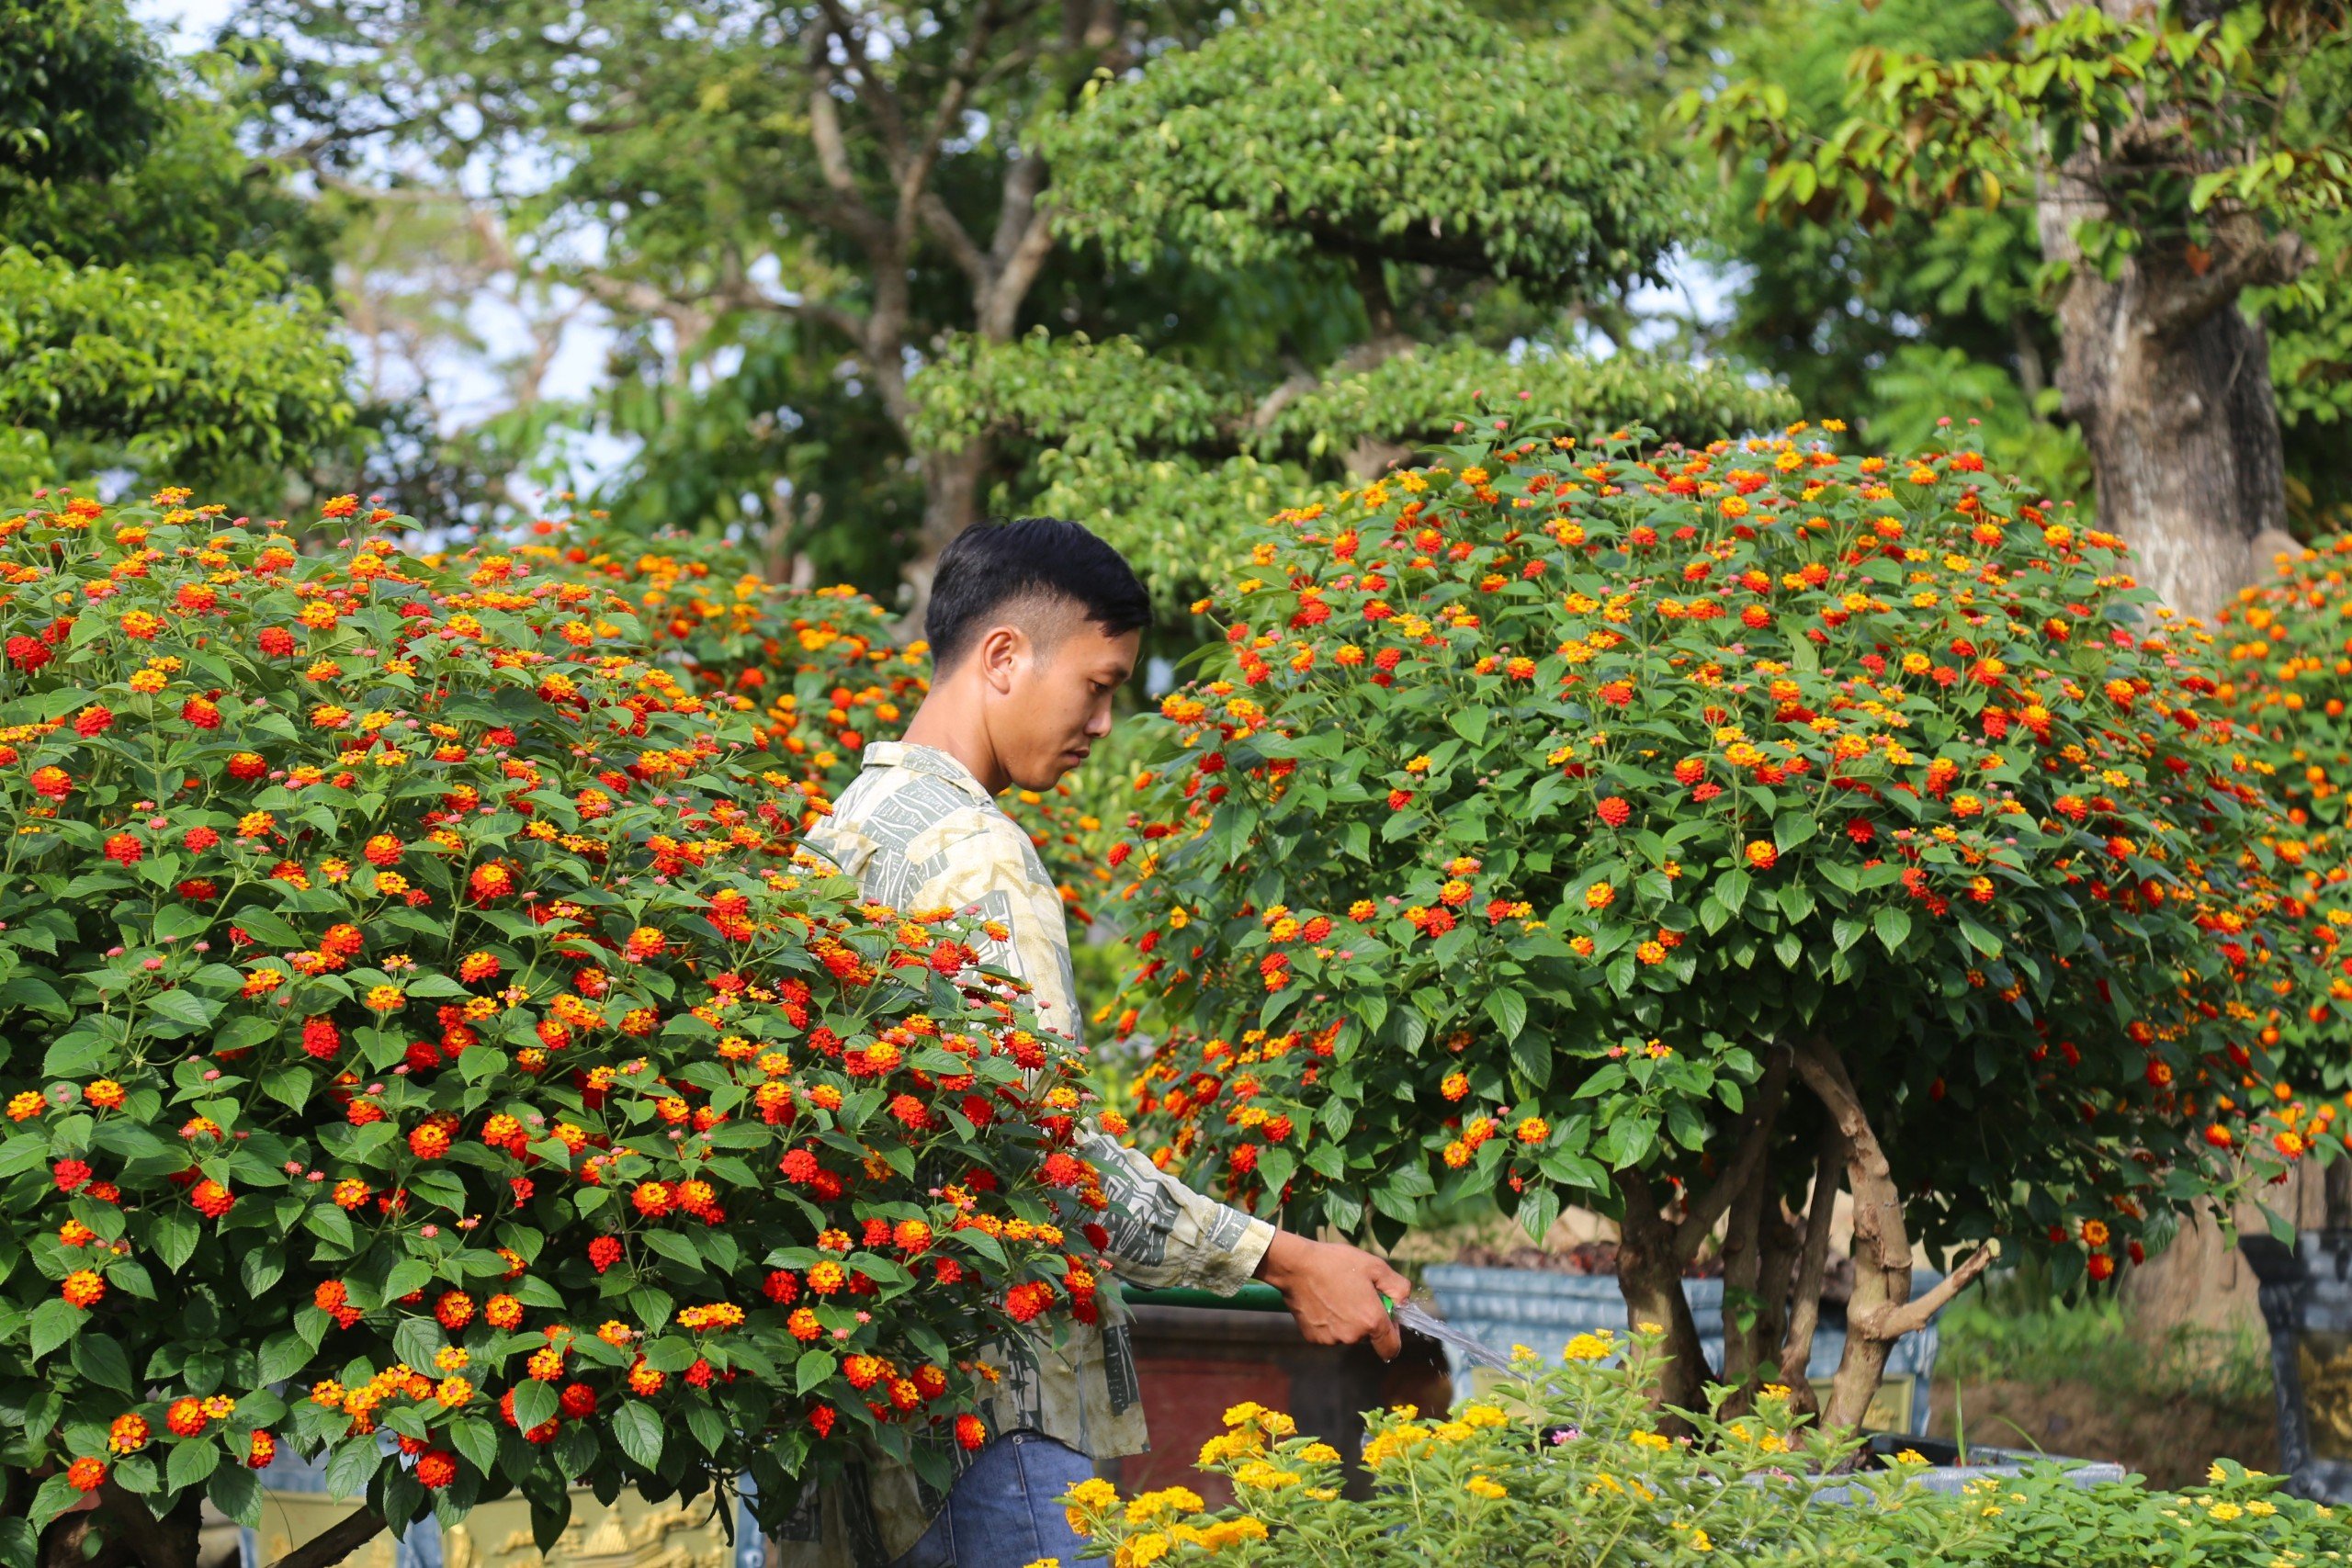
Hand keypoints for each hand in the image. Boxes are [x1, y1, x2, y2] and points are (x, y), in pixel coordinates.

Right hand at [1254, 1229, 1412, 1359]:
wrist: (1296, 1265)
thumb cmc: (1336, 1263)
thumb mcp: (1375, 1266)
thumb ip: (1399, 1287)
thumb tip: (1404, 1303)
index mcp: (1371, 1321)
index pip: (1391, 1349)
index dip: (1392, 1335)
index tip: (1385, 1318)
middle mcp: (1353, 1336)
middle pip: (1368, 1337)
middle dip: (1367, 1320)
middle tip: (1357, 1295)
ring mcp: (1331, 1339)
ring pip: (1348, 1335)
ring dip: (1347, 1321)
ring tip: (1336, 1295)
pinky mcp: (1314, 1338)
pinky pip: (1330, 1334)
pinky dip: (1330, 1322)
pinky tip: (1323, 1302)